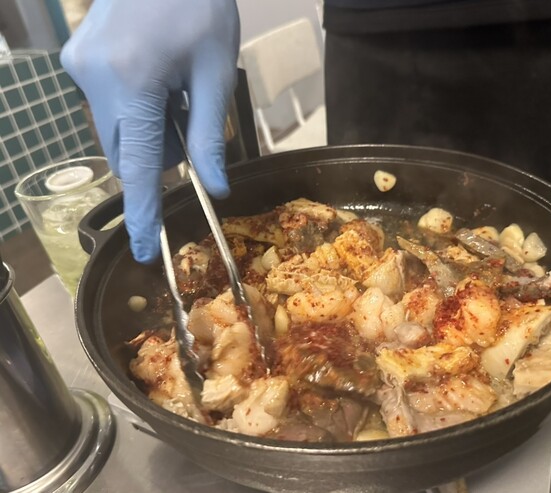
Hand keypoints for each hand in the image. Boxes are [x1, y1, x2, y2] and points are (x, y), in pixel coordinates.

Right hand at [61, 0, 239, 262]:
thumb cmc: (201, 5)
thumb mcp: (215, 72)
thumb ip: (210, 135)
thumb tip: (214, 187)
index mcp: (131, 84)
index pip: (139, 168)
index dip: (143, 213)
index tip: (145, 250)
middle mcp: (93, 80)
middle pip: (125, 153)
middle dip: (157, 158)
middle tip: (188, 126)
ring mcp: (80, 66)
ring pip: (115, 133)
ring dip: (146, 133)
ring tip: (173, 92)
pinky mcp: (78, 58)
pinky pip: (106, 107)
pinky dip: (133, 111)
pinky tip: (155, 81)